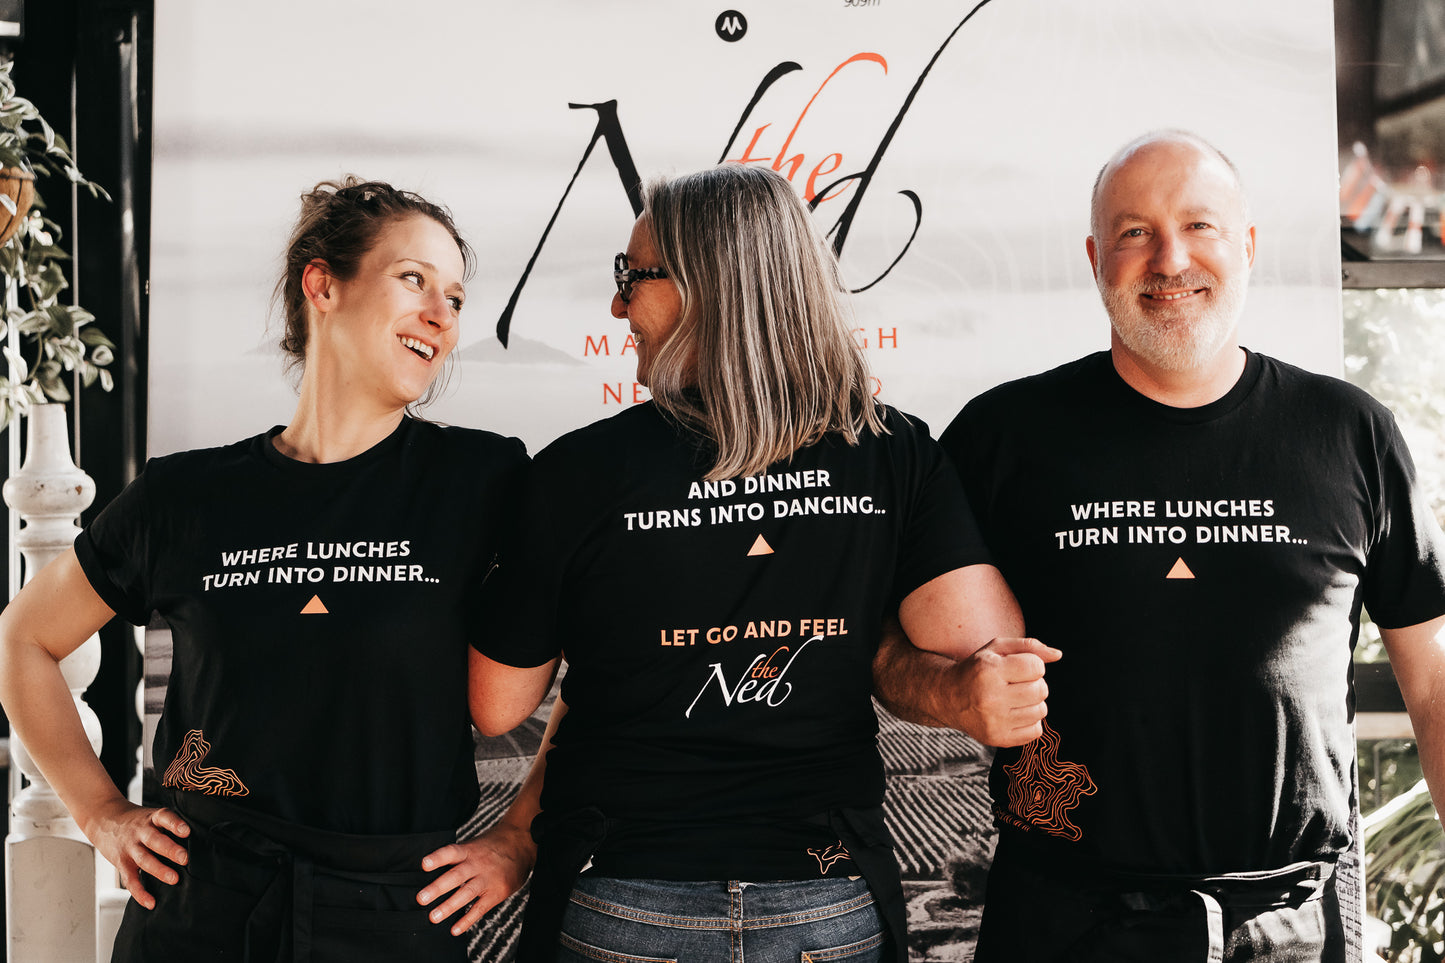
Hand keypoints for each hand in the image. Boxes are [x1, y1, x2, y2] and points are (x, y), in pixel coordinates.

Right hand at [82, 798, 189, 909]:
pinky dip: (140, 892)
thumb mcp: (152, 816)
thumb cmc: (136, 821)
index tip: (186, 831)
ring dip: (159, 870)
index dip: (175, 824)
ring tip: (174, 879)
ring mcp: (130, 848)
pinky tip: (151, 902)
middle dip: (170, 850)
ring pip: (144, 859)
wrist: (104, 820)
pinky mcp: (122, 863)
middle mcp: (140, 832)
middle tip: (184, 858)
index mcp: (151, 819)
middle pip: (155, 840)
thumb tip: (198, 839)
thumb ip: (169, 825)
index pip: (164, 817)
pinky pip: (130, 879)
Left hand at [417, 820, 535, 935]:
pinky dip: (468, 919)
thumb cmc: (493, 846)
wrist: (522, 843)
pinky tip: (455, 929)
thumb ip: (457, 857)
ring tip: (434, 917)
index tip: (424, 865)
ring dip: (449, 906)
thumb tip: (431, 871)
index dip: (438, 858)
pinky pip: (480, 908)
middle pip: (457, 875)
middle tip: (421, 899)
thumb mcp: (475, 844)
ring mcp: (488, 879)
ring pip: (467, 892)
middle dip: (438, 887)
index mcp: (469, 850)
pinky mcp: (497, 892)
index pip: (451, 853)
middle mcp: (477, 864)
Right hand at [947, 638, 1060, 746]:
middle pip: (1041, 690)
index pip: (1036, 667)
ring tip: (1015, 699)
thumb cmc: (976, 669)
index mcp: (989, 670)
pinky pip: (1036, 731)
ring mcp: (994, 721)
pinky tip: (1014, 714)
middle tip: (1018, 684)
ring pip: (1041, 711)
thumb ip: (1028, 646)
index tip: (1019, 668)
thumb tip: (1057, 655)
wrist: (948, 697)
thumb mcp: (996, 649)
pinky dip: (1030, 722)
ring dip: (1033, 703)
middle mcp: (990, 697)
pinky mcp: (998, 739)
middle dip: (1035, 684)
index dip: (1033, 665)